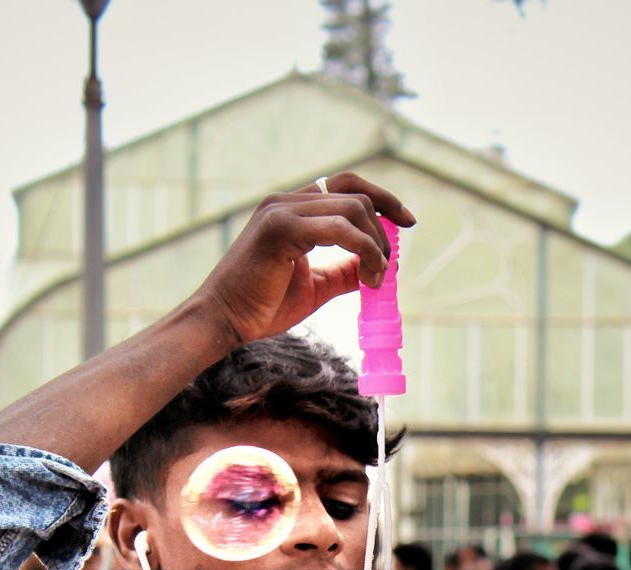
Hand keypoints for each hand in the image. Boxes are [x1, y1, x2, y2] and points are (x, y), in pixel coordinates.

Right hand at [191, 172, 415, 346]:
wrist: (223, 321)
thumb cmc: (260, 308)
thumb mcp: (314, 287)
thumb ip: (343, 271)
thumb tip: (376, 266)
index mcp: (292, 209)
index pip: (346, 187)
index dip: (382, 199)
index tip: (407, 222)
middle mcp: (286, 201)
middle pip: (356, 193)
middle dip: (383, 228)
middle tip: (386, 269)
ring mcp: (281, 210)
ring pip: (353, 208)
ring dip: (375, 245)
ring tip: (376, 279)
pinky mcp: (280, 227)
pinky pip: (340, 228)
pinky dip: (363, 249)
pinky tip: (367, 276)